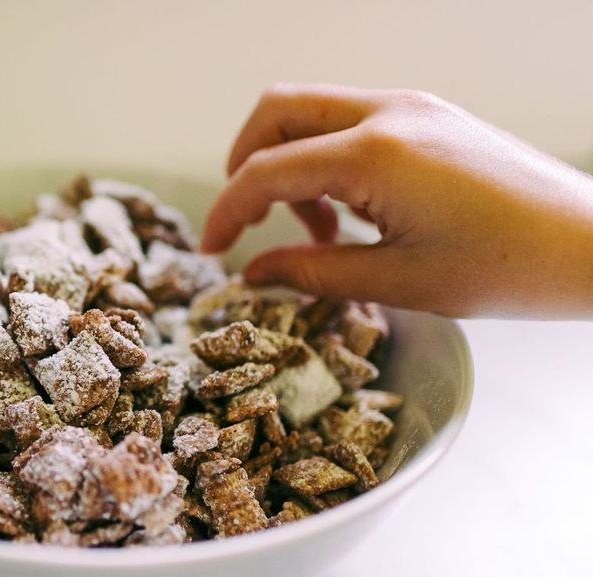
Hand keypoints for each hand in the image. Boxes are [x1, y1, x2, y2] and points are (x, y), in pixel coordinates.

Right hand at [202, 84, 592, 318]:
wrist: (592, 244)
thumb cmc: (508, 268)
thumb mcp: (398, 282)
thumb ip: (312, 272)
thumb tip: (252, 273)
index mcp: (375, 155)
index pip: (267, 171)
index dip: (227, 212)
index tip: (211, 252)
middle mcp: (388, 112)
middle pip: (276, 112)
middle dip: (245, 165)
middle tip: (249, 223)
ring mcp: (411, 106)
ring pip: (311, 111)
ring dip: (289, 165)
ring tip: (318, 233)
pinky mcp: (427, 115)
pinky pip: (349, 121)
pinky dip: (326, 160)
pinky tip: (350, 212)